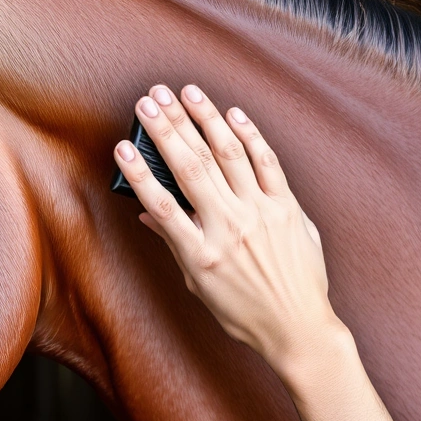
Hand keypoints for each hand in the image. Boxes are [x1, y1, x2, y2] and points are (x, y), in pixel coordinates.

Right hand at [115, 84, 347, 374]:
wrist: (299, 328)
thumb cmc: (245, 312)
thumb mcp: (200, 285)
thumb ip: (175, 244)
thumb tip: (149, 213)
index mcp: (201, 253)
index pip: (162, 204)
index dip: (139, 172)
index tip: (122, 146)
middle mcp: (230, 228)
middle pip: (192, 168)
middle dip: (167, 128)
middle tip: (149, 98)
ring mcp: (261, 214)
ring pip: (228, 155)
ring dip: (204, 119)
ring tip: (185, 92)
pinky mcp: (288, 207)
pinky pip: (267, 162)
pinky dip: (250, 135)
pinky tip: (231, 114)